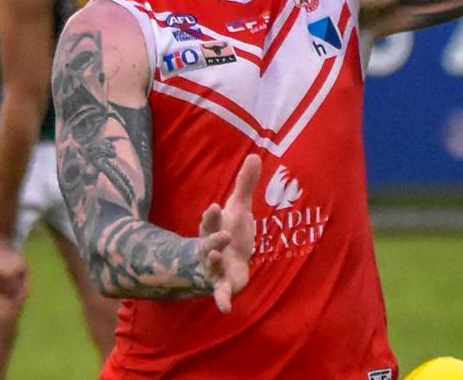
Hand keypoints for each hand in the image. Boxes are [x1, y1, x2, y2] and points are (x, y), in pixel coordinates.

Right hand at [197, 154, 261, 312]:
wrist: (227, 260)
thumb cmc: (232, 231)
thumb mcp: (239, 208)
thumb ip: (245, 185)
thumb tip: (255, 155)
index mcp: (214, 228)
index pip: (210, 221)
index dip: (212, 215)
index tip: (214, 206)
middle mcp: (210, 248)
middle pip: (207, 242)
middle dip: (212, 238)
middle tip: (222, 234)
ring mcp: (214, 268)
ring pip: (210, 266)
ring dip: (212, 262)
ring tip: (214, 257)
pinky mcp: (223, 284)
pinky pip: (220, 293)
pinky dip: (221, 301)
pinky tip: (225, 309)